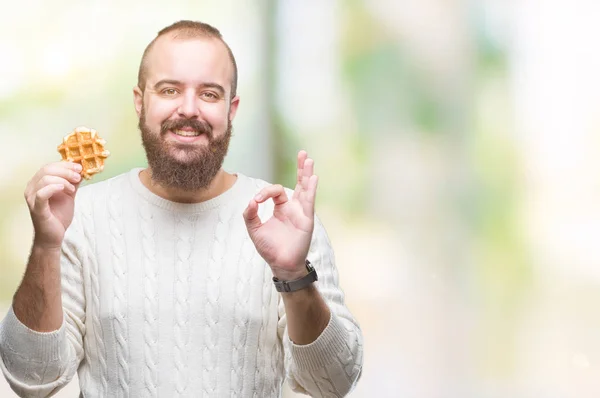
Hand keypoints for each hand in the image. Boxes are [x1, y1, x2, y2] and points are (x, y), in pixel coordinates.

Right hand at [24, 161, 82, 249]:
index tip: (79, 167)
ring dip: (63, 180)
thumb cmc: (58, 216)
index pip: (49, 166)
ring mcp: (32, 198)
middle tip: (78, 177)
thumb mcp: (68, 196)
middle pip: (47, 170)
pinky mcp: (36, 209)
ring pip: (45, 179)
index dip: (65, 164)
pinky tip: (64, 189)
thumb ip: (72, 183)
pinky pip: (41, 194)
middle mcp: (32, 189)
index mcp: (38, 183)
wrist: (54, 236)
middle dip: (66, 171)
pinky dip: (53, 188)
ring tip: (72, 189)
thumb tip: (80, 171)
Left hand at [243, 150, 318, 280]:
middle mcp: (294, 208)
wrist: (280, 264)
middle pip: (299, 184)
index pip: (276, 191)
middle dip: (300, 169)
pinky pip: (309, 202)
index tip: (257, 201)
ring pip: (306, 189)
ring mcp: (301, 213)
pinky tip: (313, 177)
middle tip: (303, 153)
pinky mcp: (306, 220)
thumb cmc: (269, 248)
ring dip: (307, 174)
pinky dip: (311, 189)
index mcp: (281, 208)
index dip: (265, 193)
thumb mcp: (254, 229)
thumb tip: (252, 200)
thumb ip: (250, 214)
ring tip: (309, 159)